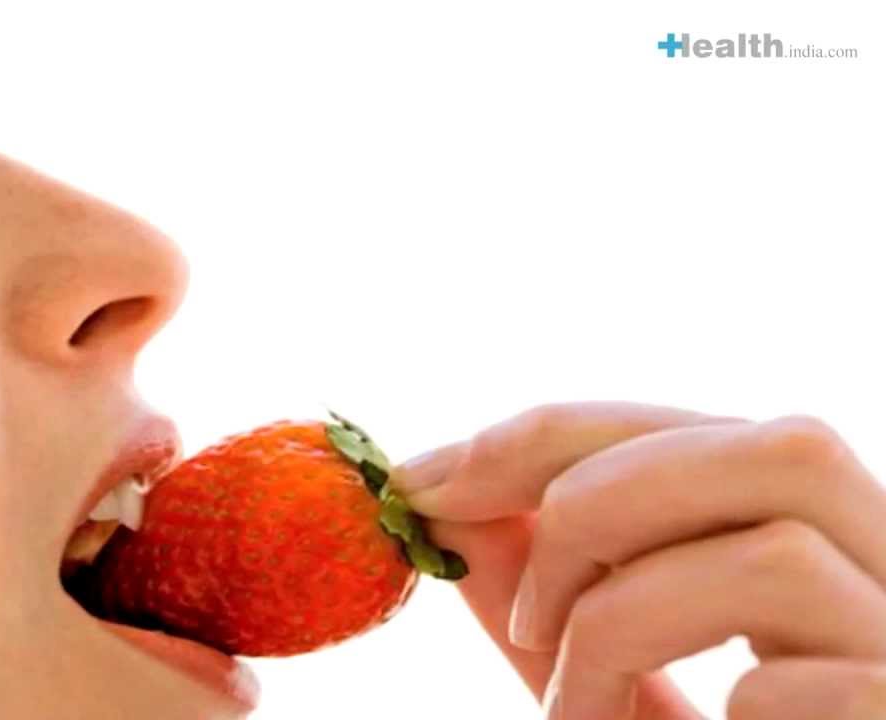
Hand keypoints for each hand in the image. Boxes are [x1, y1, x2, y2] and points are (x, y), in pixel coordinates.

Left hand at [392, 402, 885, 718]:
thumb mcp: (600, 676)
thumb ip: (544, 590)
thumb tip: (447, 499)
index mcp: (824, 545)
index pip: (698, 427)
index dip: (549, 437)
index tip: (422, 481)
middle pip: (777, 448)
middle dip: (594, 503)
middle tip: (518, 616)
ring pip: (778, 555)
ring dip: (622, 623)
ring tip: (573, 709)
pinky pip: (797, 686)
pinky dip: (697, 714)